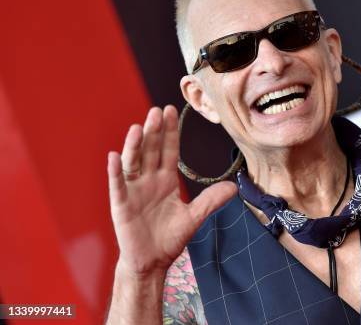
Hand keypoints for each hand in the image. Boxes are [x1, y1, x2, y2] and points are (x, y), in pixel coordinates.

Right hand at [107, 105, 236, 276]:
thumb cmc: (169, 238)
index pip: (168, 151)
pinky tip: (115, 157)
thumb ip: (211, 200)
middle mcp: (148, 181)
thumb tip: (234, 187)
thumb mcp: (194, 217)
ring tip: (139, 127)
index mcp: (165, 180)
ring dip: (135, 146)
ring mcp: (133, 191)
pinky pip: (117, 186)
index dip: (170, 132)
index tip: (171, 111)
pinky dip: (115, 172)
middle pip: (151, 151)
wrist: (152, 262)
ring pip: (133, 163)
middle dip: (154, 131)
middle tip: (157, 111)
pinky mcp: (121, 206)